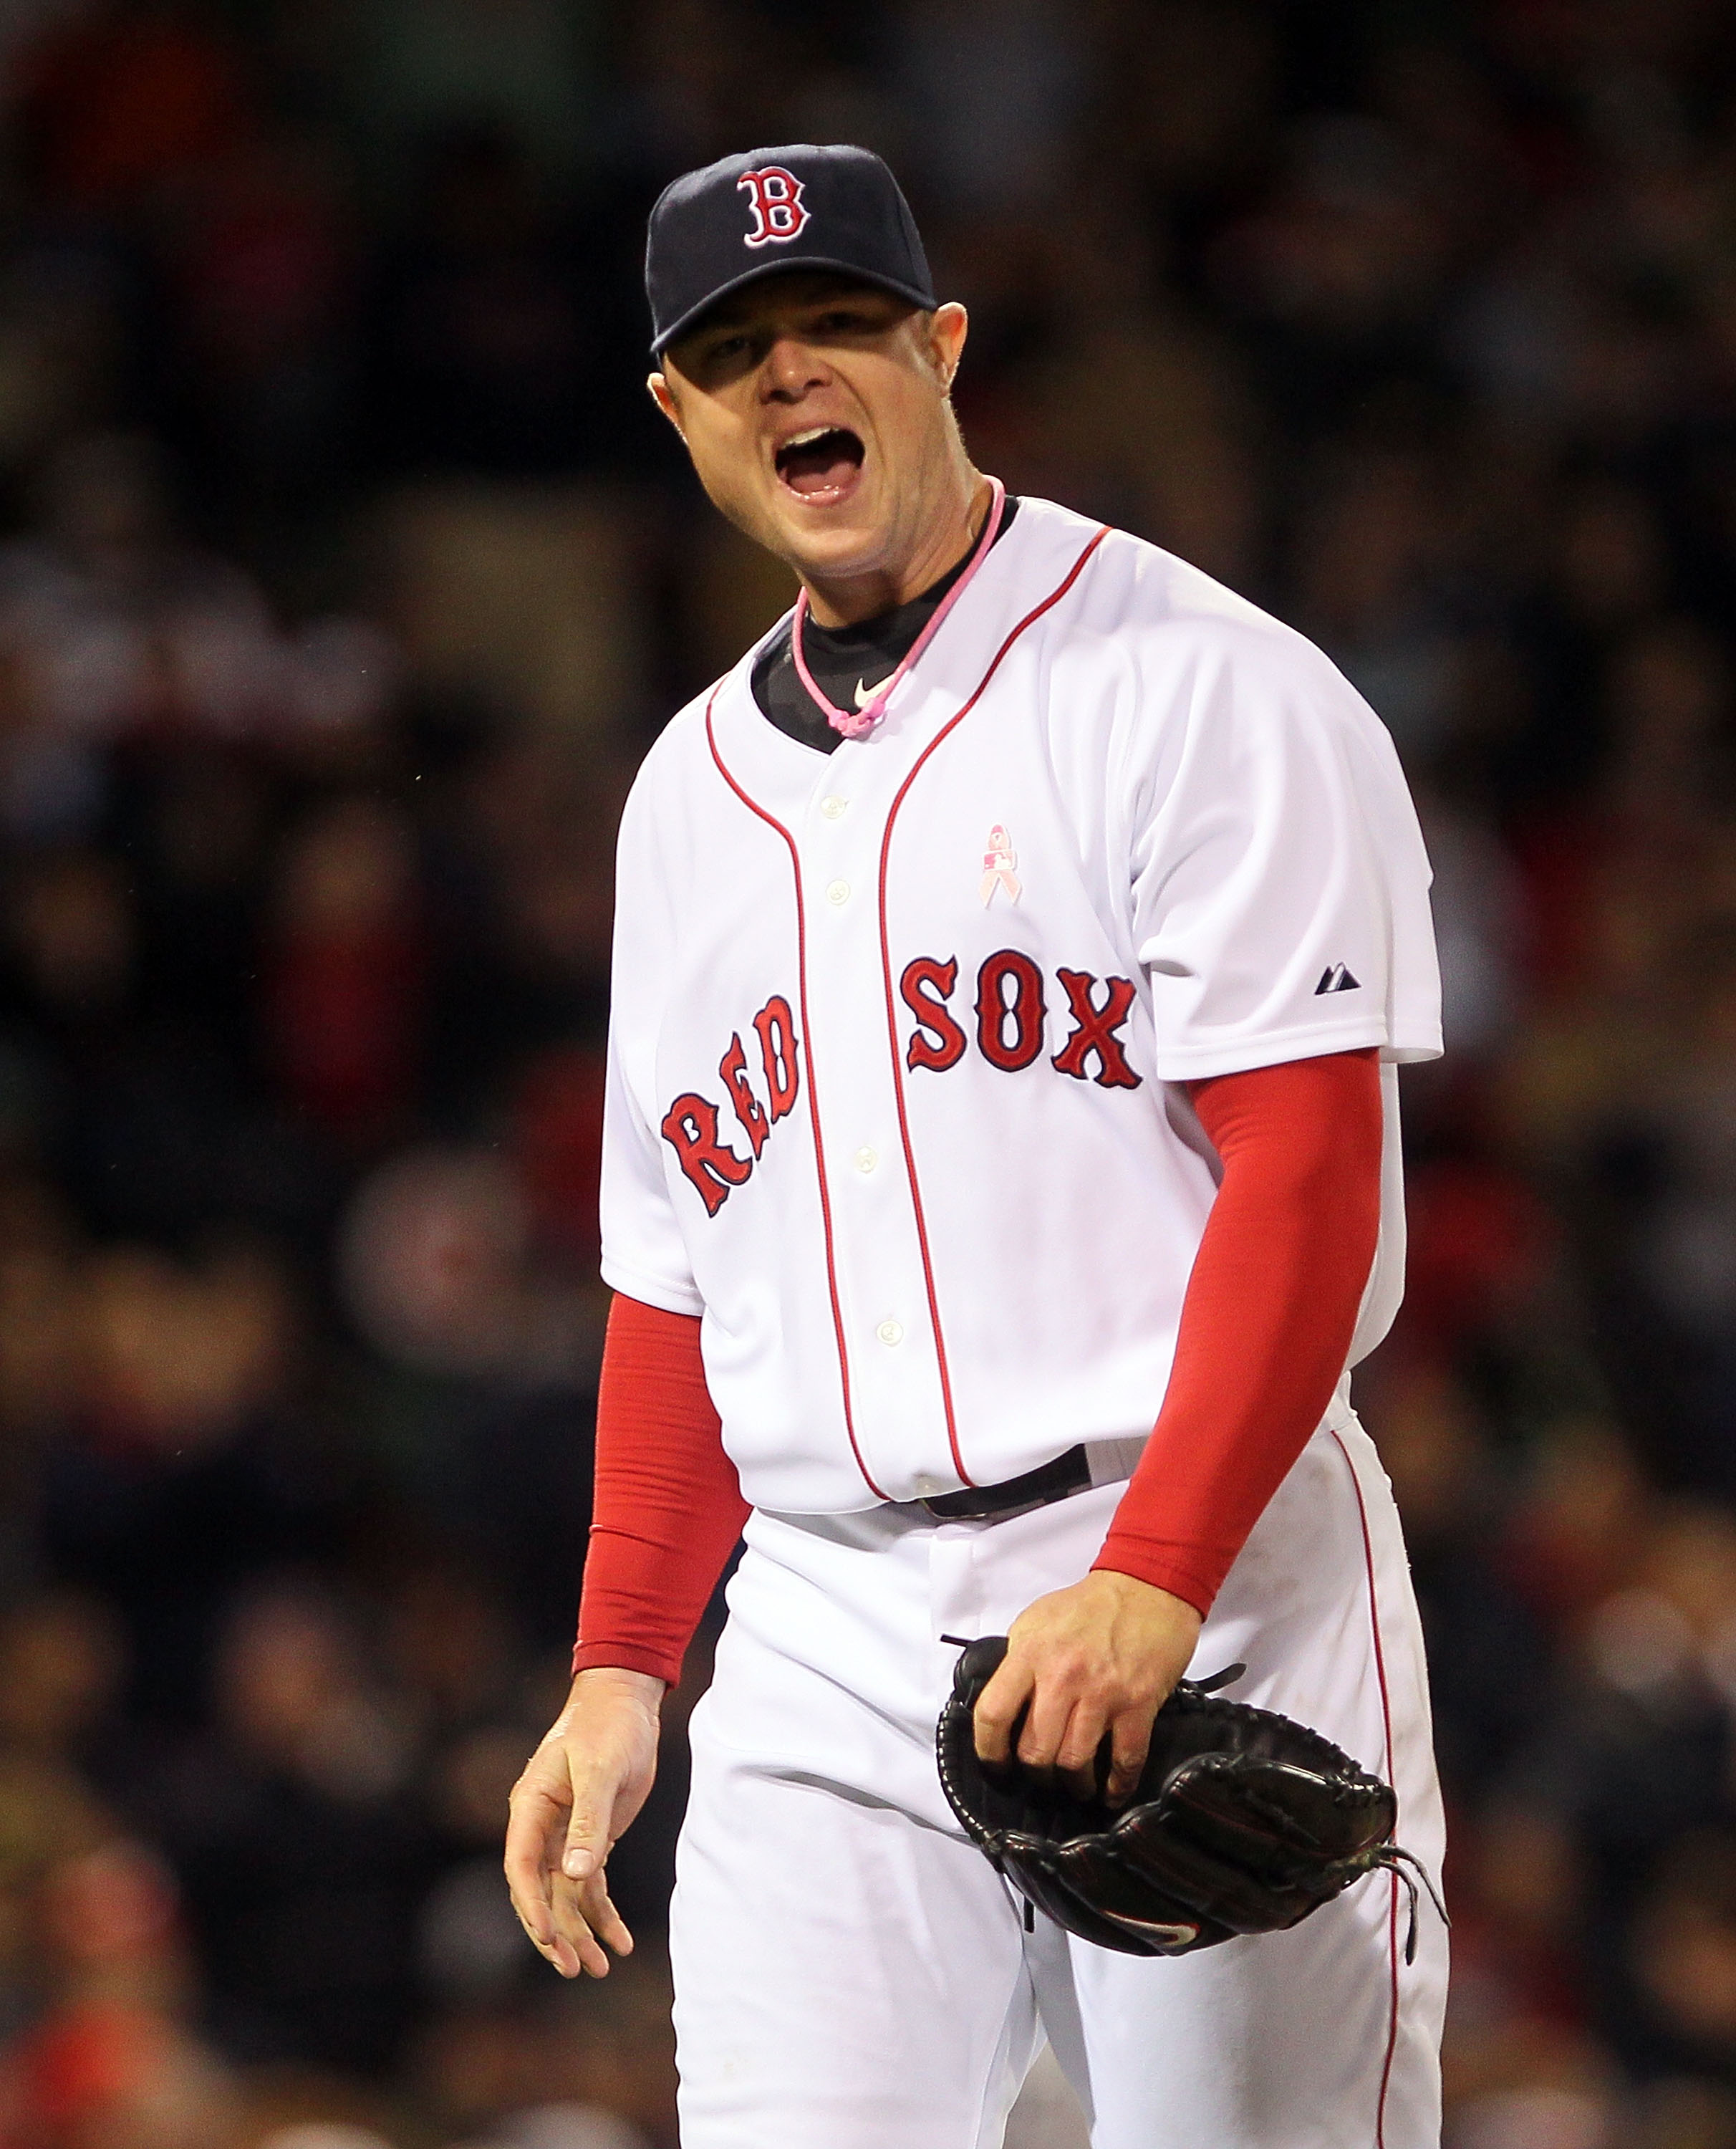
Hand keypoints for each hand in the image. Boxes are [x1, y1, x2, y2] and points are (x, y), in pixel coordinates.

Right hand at [504, 1666, 662, 1977]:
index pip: (521, 1866)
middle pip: (539, 1891)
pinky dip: (603, 1913)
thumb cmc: (609, 1727)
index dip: (533, 1906)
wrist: (627, 1701)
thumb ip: (589, 1822)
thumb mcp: (601, 1771)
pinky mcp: (591, 1837)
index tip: (551, 1938)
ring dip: (580, 1931)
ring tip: (599, 1969)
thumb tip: (575, 1876)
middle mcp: (541, 1825)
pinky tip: (621, 1942)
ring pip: (565, 1896)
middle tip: (576, 1969)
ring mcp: (564, 1834)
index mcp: (531, 1806)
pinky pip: (589, 1885)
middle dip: (555, 1932)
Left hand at [972, 1570, 1202, 1806]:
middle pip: (1035, 1751)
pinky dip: (1116, 1786)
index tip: (995, 1765)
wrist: (1146, 1586)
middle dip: (1036, 1774)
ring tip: (1075, 1785)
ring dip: (1073, 1784)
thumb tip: (1005, 1700)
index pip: (993, 1713)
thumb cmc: (1090, 1604)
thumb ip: (1017, 1659)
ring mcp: (1101, 1694)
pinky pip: (1124, 1761)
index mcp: (1030, 1654)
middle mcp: (1062, 1677)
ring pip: (1074, 1763)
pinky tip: (1111, 1792)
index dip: (988, 1750)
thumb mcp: (1036, 1620)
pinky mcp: (1138, 1706)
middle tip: (1042, 1776)